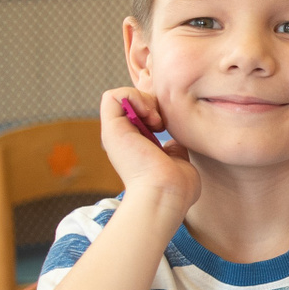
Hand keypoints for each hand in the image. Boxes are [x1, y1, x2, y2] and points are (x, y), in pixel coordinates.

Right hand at [100, 88, 198, 214]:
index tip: (168, 125)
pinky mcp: (111, 128)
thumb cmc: (177, 188)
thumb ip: (174, 151)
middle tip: (162, 121)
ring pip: (120, 96)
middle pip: (130, 102)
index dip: (156, 109)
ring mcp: (116, 133)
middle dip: (151, 102)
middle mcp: (123, 138)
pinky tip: (150, 116)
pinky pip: (112, 96)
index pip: (140, 115)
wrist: (166, 194)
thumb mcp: (177, 161)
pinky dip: (134, 97)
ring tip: (156, 119)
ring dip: (143, 99)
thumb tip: (174, 144)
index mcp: (136, 146)